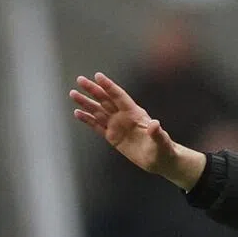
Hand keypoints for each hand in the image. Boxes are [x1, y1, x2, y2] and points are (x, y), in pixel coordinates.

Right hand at [69, 72, 205, 190]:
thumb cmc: (164, 149)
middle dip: (93, 90)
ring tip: (73, 94)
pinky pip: (97, 126)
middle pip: (106, 100)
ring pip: (98, 111)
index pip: (119, 97)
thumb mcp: (162, 142)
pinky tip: (77, 113)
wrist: (160, 161)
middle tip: (80, 80)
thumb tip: (155, 124)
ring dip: (86, 103)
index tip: (98, 76)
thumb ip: (157, 133)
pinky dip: (87, 120)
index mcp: (135, 114)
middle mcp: (124, 117)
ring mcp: (117, 126)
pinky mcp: (113, 137)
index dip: (109, 86)